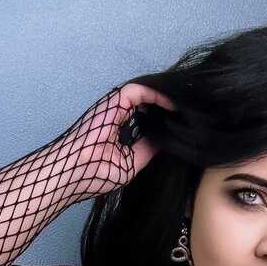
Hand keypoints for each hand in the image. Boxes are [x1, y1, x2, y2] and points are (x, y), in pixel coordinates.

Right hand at [67, 82, 177, 197]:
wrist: (75, 172)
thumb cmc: (94, 174)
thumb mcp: (131, 164)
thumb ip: (147, 149)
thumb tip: (166, 140)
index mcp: (118, 130)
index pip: (145, 119)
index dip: (163, 119)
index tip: (182, 125)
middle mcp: (117, 115)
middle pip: (148, 105)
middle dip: (168, 109)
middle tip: (191, 115)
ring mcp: (115, 106)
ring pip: (146, 94)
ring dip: (166, 100)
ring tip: (187, 108)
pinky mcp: (115, 101)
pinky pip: (142, 90)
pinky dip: (158, 95)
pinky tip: (175, 105)